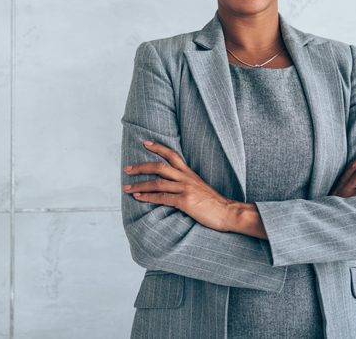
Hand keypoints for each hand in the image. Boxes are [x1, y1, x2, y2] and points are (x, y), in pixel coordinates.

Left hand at [123, 141, 240, 232]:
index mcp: (190, 173)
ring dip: (139, 185)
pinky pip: (162, 197)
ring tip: (127, 188)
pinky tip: (138, 197)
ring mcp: (185, 189)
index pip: (172, 155)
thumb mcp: (200, 187)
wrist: (229, 212)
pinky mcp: (185, 201)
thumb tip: (173, 185)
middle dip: (141, 167)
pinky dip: (148, 197)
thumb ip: (187, 183)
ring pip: (157, 182)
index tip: (145, 143)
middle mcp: (186, 178)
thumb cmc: (214, 203)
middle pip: (159, 166)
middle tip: (127, 169)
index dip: (158, 147)